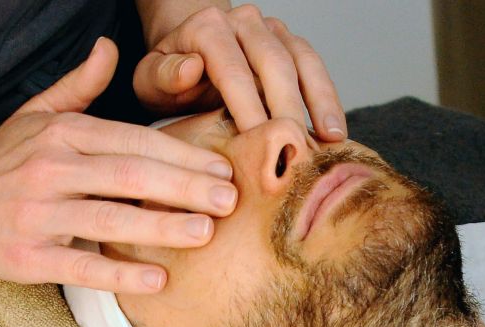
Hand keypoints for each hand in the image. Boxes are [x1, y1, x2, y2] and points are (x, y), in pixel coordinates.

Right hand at [0, 38, 237, 292]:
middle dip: (185, 187)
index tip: (223, 168)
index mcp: (62, 134)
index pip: (134, 141)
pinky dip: (120, 274)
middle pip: (130, 176)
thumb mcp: (35, 114)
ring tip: (206, 233)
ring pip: (110, 220)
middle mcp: (50, 169)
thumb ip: (79, 86)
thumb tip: (109, 47)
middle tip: (230, 200)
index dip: (182, 154)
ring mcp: (38, 214)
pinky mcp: (28, 257)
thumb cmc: (0, 163)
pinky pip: (81, 266)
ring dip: (161, 227)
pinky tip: (159, 278)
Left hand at [132, 4, 346, 141]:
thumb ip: (164, 76)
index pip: (232, 69)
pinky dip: (327, 98)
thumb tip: (192, 68)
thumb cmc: (170, 78)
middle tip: (297, 147)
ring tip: (331, 139)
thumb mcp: (150, 80)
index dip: (248, 106)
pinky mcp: (291, 44)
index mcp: (207, 28)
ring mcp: (272, 30)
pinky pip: (315, 67)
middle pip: (274, 62)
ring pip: (302, 61)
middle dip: (288, 107)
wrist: (189, 57)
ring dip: (320, 100)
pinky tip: (335, 131)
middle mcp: (243, 21)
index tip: (260, 141)